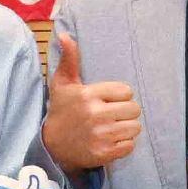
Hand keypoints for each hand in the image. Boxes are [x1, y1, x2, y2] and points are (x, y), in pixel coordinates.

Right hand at [38, 28, 141, 171]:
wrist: (52, 146)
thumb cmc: (62, 110)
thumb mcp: (62, 84)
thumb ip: (69, 59)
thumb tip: (64, 35)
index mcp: (88, 95)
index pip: (126, 91)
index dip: (119, 96)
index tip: (106, 101)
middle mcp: (96, 115)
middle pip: (134, 109)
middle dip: (125, 112)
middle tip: (111, 115)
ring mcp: (100, 135)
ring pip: (135, 127)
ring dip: (127, 128)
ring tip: (112, 128)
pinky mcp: (104, 153)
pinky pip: (130, 145)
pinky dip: (123, 144)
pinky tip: (109, 141)